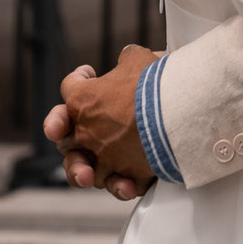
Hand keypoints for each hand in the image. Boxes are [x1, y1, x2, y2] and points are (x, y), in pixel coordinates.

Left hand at [43, 46, 159, 198]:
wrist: (178, 110)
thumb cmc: (155, 81)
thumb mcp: (138, 58)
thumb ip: (127, 59)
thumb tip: (127, 58)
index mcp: (83, 100)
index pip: (70, 86)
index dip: (79, 79)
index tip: (88, 74)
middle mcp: (86, 132)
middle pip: (65, 138)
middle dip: (70, 134)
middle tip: (86, 127)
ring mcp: (103, 157)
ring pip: (81, 170)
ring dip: (85, 170)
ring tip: (91, 171)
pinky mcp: (125, 174)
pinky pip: (115, 184)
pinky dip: (120, 185)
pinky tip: (126, 183)